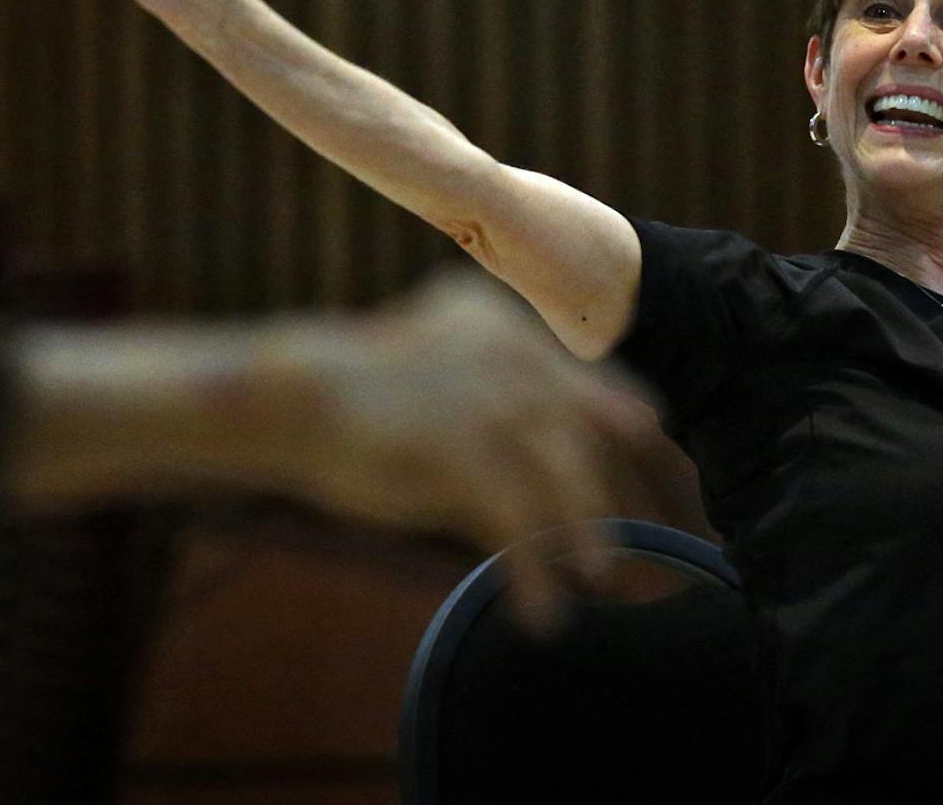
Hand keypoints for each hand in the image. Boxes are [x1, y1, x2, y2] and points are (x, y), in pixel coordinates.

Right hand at [264, 269, 674, 633]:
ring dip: (587, 534)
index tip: (653, 479)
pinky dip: (532, 573)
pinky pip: (515, 523)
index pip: (600, 388)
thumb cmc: (366, 393)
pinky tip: (541, 613)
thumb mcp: (447, 370)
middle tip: (637, 545)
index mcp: (508, 329)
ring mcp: (489, 401)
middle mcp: (512, 357)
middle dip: (619, 493)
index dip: (632, 437)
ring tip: (600, 578)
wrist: (289, 395)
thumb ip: (508, 397)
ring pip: (566, 477)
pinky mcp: (460, 448)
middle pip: (596, 434)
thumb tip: (562, 451)